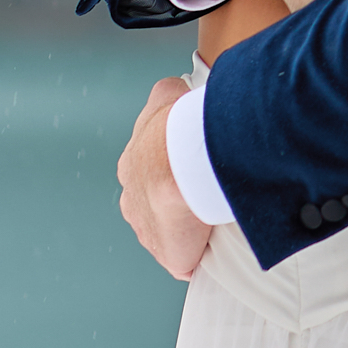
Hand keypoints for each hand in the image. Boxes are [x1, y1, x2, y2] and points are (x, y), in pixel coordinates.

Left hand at [117, 78, 212, 279]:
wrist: (180, 158)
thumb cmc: (178, 127)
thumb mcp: (166, 95)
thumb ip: (167, 95)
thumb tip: (176, 88)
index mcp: (132, 166)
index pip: (147, 176)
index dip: (170, 175)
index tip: (192, 173)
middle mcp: (133, 199)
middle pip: (153, 209)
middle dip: (175, 206)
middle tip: (206, 197)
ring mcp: (148, 228)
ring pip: (166, 235)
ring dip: (187, 231)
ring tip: (214, 223)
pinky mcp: (168, 252)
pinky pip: (183, 259)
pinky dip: (198, 255)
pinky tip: (215, 248)